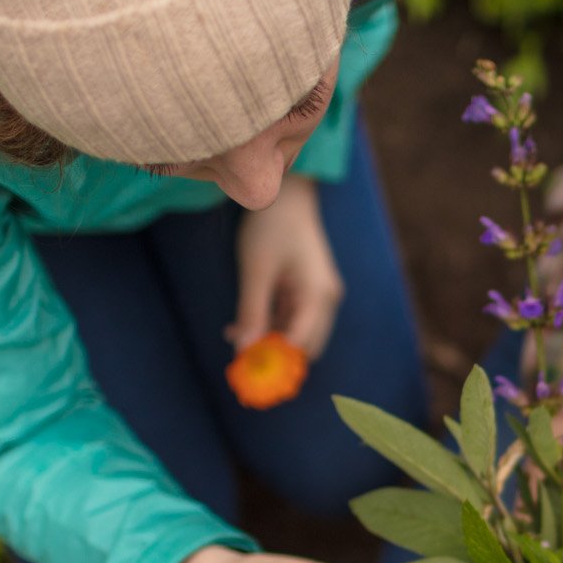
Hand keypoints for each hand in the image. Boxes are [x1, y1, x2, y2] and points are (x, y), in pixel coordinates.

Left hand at [231, 173, 340, 358]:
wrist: (286, 193)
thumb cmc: (271, 226)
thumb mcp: (256, 271)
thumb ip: (251, 312)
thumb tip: (244, 350)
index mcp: (318, 296)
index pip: (301, 345)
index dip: (275, 362)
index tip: (246, 370)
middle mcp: (327, 300)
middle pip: (306, 346)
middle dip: (275, 355)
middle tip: (240, 356)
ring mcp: (321, 295)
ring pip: (299, 334)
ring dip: (271, 341)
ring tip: (235, 333)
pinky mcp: (311, 290)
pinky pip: (294, 319)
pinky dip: (273, 326)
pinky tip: (246, 322)